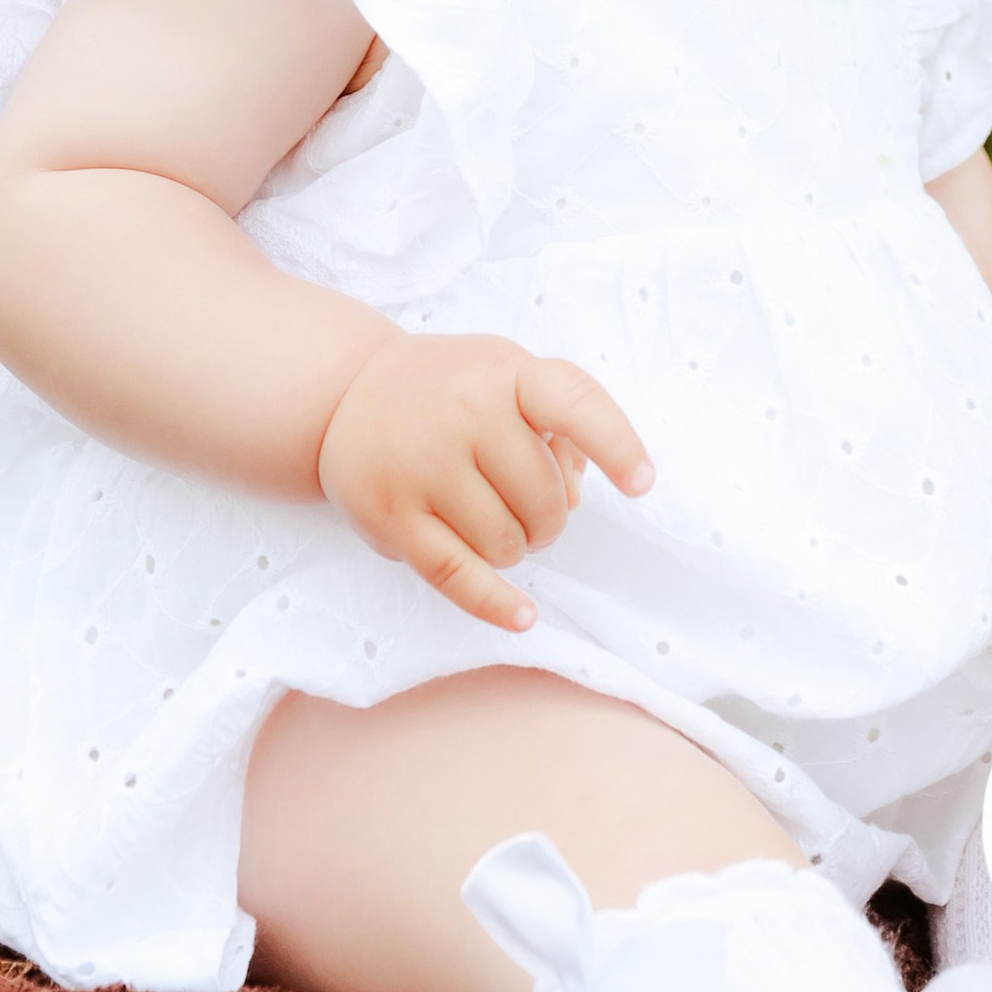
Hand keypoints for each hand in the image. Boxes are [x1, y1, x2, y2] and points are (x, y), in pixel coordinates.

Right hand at [318, 333, 653, 631]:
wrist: (349, 394)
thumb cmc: (452, 389)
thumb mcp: (508, 376)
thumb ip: (557, 426)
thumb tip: (575, 493)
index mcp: (507, 374)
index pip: (574, 404)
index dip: (615, 444)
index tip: (643, 483)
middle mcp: (465, 415)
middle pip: (543, 498)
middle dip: (550, 517)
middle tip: (531, 508)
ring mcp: (423, 468)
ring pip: (506, 543)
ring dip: (516, 547)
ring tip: (498, 521)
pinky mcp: (392, 518)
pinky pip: (456, 575)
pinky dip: (495, 602)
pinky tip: (523, 617)